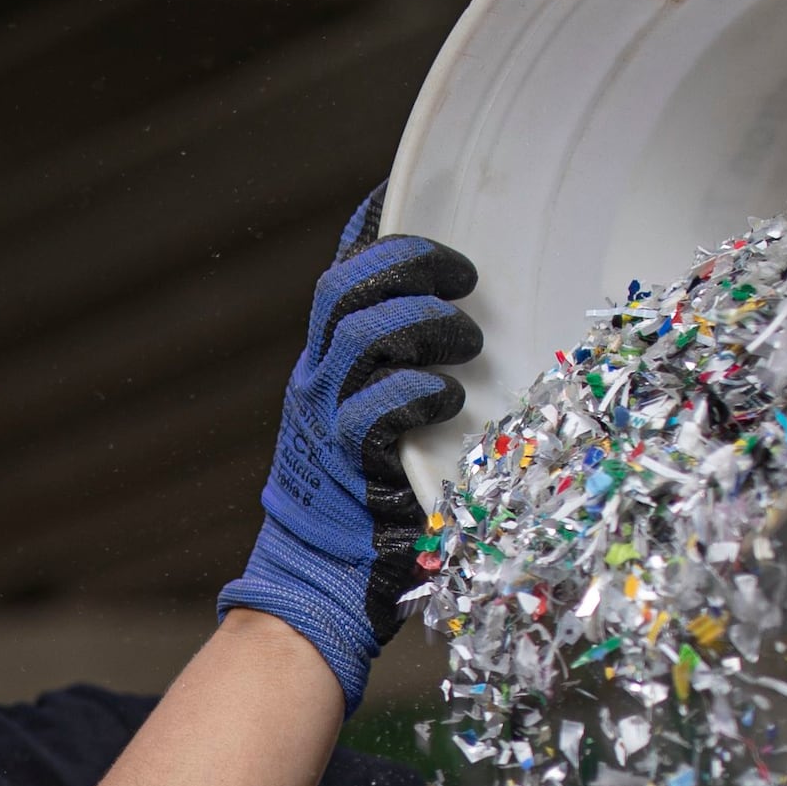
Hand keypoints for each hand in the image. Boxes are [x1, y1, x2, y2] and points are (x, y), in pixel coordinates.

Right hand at [218, 197, 479, 707]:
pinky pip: (380, 407)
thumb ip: (402, 383)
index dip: (370, 226)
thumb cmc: (364, 517)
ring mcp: (325, 421)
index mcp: (324, 367)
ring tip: (466, 340)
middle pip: (349, 286)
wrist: (314, 593)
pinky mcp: (347, 465)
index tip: (404, 192)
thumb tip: (472, 342)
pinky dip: (421, 392)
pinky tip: (449, 399)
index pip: (340, 273)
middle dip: (409, 263)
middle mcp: (315, 383)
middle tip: (464, 274)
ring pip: (365, 333)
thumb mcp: (373, 434)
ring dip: (425, 324)